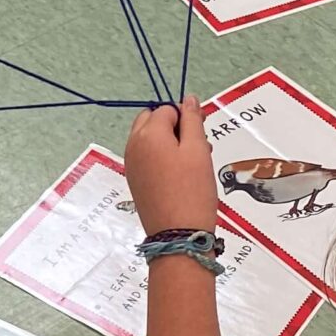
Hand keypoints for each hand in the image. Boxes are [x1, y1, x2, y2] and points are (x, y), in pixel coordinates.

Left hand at [126, 102, 220, 236]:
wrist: (178, 236)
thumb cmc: (192, 190)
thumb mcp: (198, 150)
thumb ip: (193, 121)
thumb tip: (188, 99)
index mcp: (148, 133)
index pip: (168, 110)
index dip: (187, 117)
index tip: (204, 134)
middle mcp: (133, 145)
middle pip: (153, 122)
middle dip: (176, 128)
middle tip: (199, 147)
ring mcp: (131, 164)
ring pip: (151, 141)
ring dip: (171, 144)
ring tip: (195, 164)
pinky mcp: (135, 181)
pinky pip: (147, 159)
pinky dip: (163, 159)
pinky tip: (182, 176)